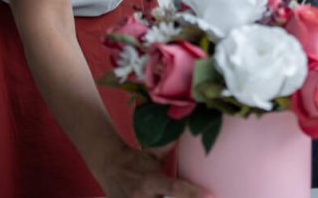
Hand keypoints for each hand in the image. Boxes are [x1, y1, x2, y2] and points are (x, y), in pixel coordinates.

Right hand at [93, 141, 210, 197]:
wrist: (108, 166)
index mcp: (150, 181)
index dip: (192, 192)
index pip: (174, 187)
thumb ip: (169, 146)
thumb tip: (187, 126)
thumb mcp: (152, 153)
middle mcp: (143, 197)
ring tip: (190, 197)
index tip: (210, 193)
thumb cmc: (135, 159)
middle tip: (206, 197)